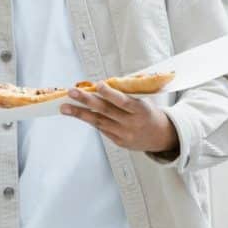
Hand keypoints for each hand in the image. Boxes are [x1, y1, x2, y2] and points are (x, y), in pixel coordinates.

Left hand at [62, 83, 178, 154]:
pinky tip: (79, 114)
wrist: (162, 136)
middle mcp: (132, 124)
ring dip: (80, 114)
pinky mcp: (119, 142)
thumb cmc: (150, 113)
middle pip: (106, 111)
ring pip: (99, 122)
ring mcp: (124, 135)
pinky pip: (102, 129)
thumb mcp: (144, 101)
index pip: (123, 101)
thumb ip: (126, 96)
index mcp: (141, 110)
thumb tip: (101, 87)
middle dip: (87, 101)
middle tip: (71, 93)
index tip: (97, 85)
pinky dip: (90, 120)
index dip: (110, 94)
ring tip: (65, 107)